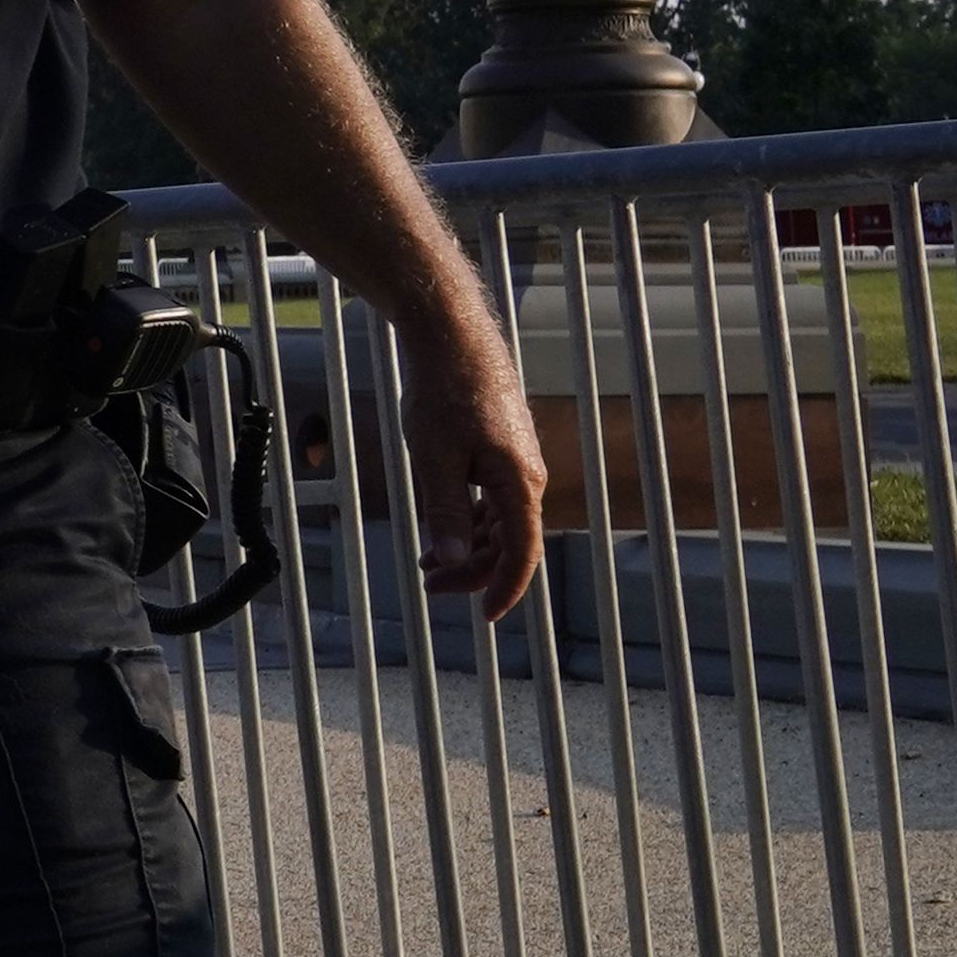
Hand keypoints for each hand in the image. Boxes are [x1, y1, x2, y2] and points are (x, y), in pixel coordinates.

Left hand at [396, 315, 548, 616]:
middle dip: (474, 571)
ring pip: (500, 524)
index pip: (521, 551)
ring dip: (469, 549)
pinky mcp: (500, 453)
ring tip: (429, 567)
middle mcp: (527, 477)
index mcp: (519, 482)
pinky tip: (442, 534)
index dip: (506, 587)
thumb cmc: (443, 394)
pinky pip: (492, 502)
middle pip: (509, 542)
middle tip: (431, 587)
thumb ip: (445, 510)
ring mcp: (515, 465)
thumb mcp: (434, 459)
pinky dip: (469, 523)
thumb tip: (454, 558)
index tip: (487, 616)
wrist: (452, 340)